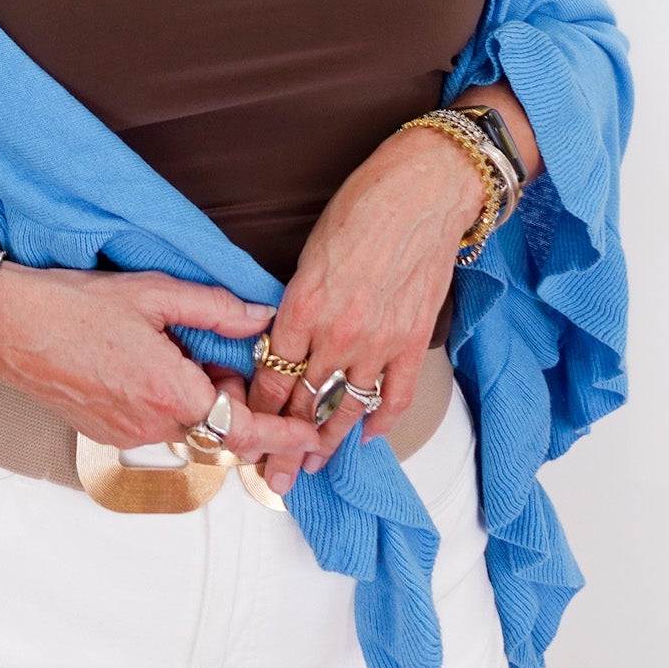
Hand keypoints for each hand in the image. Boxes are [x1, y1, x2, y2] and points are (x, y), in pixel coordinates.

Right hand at [0, 261, 319, 462]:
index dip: (284, 434)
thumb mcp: (153, 293)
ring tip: (183, 351)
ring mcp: (128, 434)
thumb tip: (262, 317)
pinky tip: (154, 362)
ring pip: (190, 426)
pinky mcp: (108, 433)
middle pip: (221, 428)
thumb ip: (215, 309)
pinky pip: (160, 424)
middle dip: (239, 401)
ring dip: (204, 400)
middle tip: (229, 358)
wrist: (7, 326)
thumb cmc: (74, 305)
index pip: (244, 428)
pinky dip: (174, 402)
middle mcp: (152, 424)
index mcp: (170, 391)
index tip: (313, 437)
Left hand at [245, 126, 483, 493]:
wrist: (423, 191)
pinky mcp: (412, 343)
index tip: (245, 427)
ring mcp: (378, 344)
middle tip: (271, 476)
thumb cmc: (363, 206)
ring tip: (313, 468)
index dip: (256, 409)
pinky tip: (367, 437)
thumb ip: (297, 302)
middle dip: (283, 444)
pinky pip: (393, 398)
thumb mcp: (310, 252)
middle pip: (302, 404)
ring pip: (344, 410)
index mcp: (302, 307)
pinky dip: (379, 422)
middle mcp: (337, 334)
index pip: (270, 376)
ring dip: (328, 444)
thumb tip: (286, 335)